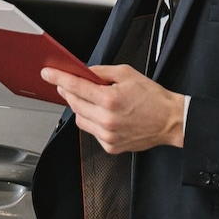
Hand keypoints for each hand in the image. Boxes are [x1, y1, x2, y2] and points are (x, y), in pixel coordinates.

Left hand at [41, 64, 185, 153]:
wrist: (171, 121)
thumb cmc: (153, 98)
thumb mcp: (127, 74)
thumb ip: (101, 72)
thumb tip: (83, 72)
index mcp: (110, 100)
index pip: (76, 87)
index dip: (58, 78)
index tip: (47, 73)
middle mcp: (106, 120)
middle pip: (74, 103)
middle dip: (68, 92)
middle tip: (67, 84)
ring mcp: (108, 135)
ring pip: (80, 119)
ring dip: (80, 108)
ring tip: (92, 100)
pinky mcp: (111, 146)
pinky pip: (91, 131)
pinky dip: (92, 121)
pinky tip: (104, 115)